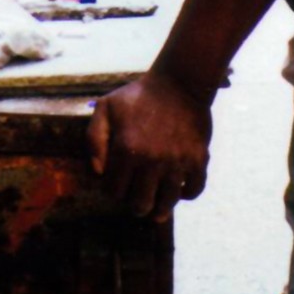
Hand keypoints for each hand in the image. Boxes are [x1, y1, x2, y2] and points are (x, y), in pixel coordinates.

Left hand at [87, 70, 212, 222]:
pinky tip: (178, 190)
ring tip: (156, 210)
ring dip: (159, 209)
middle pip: (140, 204)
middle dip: (135, 206)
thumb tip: (97, 172)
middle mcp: (152, 161)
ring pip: (167, 204)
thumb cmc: (138, 96)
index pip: (115, 190)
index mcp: (127, 149)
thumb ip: (94, 139)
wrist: (179, 84)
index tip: (117, 188)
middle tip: (136, 203)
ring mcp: (177, 162)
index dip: (113, 193)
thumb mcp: (106, 108)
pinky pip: (193, 191)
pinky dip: (185, 195)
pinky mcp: (198, 160)